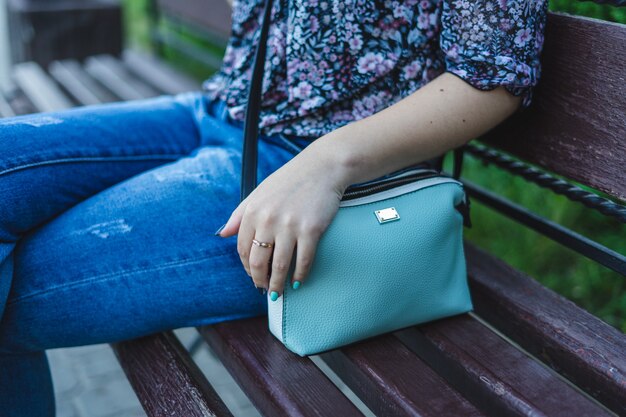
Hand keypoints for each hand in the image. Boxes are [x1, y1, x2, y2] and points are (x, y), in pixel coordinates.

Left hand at [216, 140, 350, 299]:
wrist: (322, 167)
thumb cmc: (290, 180)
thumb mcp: (259, 192)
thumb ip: (239, 213)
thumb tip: (223, 234)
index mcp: (252, 211)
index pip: (243, 249)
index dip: (246, 267)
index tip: (253, 276)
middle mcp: (268, 220)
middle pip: (258, 262)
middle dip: (260, 280)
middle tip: (264, 289)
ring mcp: (290, 226)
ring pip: (279, 266)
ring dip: (277, 284)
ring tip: (278, 294)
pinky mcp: (311, 230)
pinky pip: (303, 260)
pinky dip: (299, 275)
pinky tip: (297, 281)